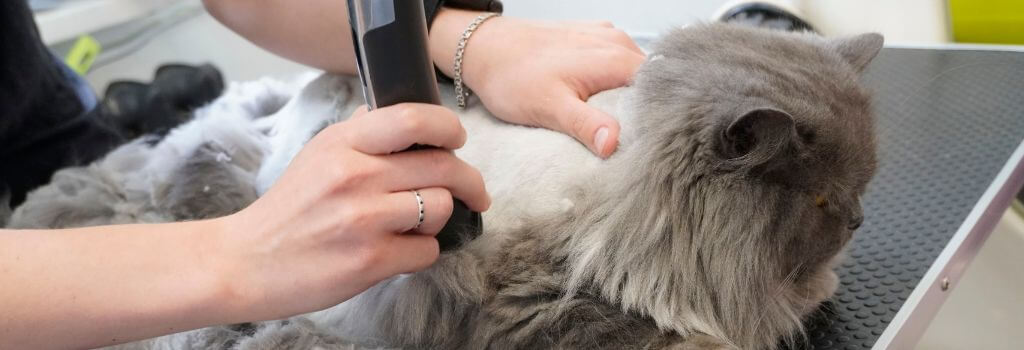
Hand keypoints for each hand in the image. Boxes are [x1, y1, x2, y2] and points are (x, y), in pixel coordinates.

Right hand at [213, 104, 489, 320]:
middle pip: (443, 166)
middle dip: (469, 181)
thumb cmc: (288, 210)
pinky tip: (400, 250)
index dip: (448, 127)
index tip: (458, 140)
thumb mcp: (317, 155)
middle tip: (475, 192)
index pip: (413, 119)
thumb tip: (399, 115)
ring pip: (441, 208)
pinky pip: (428, 250)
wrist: (246, 262)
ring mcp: (364, 219)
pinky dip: (421, 253)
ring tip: (417, 224)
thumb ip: (359, 133)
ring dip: (438, 219)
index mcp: (343, 143)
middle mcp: (355, 175)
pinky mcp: (370, 260)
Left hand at [434, 11, 645, 157]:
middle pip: (653, 82)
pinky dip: (618, 83)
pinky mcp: (593, 39)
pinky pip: (619, 62)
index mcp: (615, 59)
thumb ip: (585, 124)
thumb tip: (614, 143)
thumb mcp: (549, 107)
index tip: (657, 142)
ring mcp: (606, 38)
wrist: (484, 48)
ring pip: (636, 73)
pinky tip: (607, 103)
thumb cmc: (513, 76)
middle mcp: (617, 43)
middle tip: (641, 142)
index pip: (662, 88)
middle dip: (650, 109)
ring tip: (625, 125)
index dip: (662, 116)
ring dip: (634, 97)